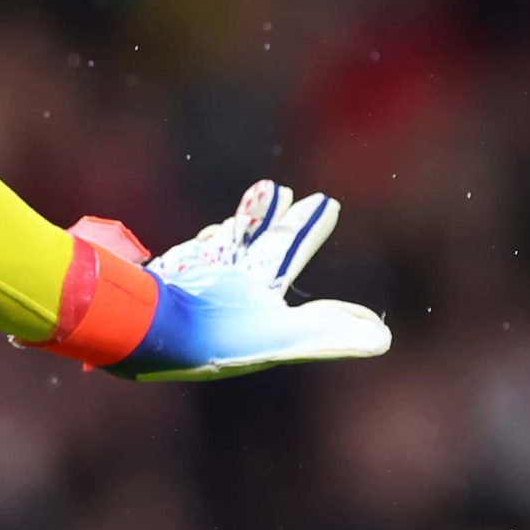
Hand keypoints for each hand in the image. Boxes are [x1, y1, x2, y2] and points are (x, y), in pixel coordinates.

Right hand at [102, 180, 391, 380]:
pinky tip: (247, 206)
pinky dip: (237, 220)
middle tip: (326, 202)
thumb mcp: (280, 338)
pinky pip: (220, 236)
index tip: (371, 323)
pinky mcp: (188, 264)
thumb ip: (327, 336)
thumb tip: (382, 338)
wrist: (147, 322)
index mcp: (271, 321)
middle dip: (302, 230)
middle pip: (283, 256)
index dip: (342, 317)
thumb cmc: (215, 336)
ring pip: (248, 238)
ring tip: (277, 190)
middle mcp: (246, 300)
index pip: (318, 316)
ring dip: (265, 214)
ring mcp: (215, 279)